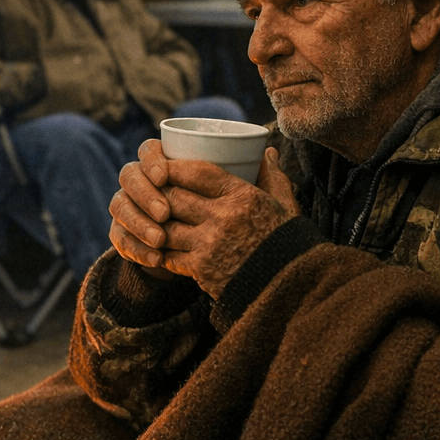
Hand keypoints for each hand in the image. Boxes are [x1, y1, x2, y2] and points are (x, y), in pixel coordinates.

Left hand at [109, 142, 297, 299]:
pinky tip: (159, 246)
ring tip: (150, 218)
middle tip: (150, 190)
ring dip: (155, 222)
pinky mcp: (202, 269)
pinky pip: (170, 255)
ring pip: (167, 226)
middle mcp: (222, 217)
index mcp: (242, 196)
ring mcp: (209, 244)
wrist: (289, 287)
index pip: (198, 172)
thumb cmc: (287, 242)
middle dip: (159, 192)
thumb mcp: (285, 205)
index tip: (163, 165)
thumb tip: (266, 151)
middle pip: (175, 197)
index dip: (175, 166)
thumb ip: (273, 176)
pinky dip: (162, 250)